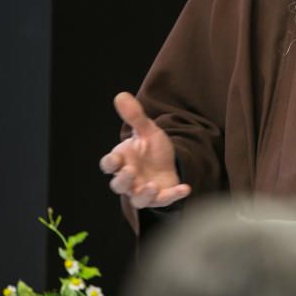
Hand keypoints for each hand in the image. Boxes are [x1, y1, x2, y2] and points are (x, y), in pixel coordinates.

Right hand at [99, 92, 191, 208]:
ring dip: (144, 194)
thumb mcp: (147, 131)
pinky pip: (164, 200)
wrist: (169, 162)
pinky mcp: (159, 197)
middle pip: (118, 185)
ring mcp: (142, 190)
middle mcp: (129, 179)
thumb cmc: (151, 148)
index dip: (110, 162)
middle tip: (131, 171)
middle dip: (123, 179)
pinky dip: (174, 196)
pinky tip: (186, 188)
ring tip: (152, 186)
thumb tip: (121, 95)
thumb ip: (135, 116)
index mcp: (122, 161)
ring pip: (137, 199)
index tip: (115, 158)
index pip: (109, 164)